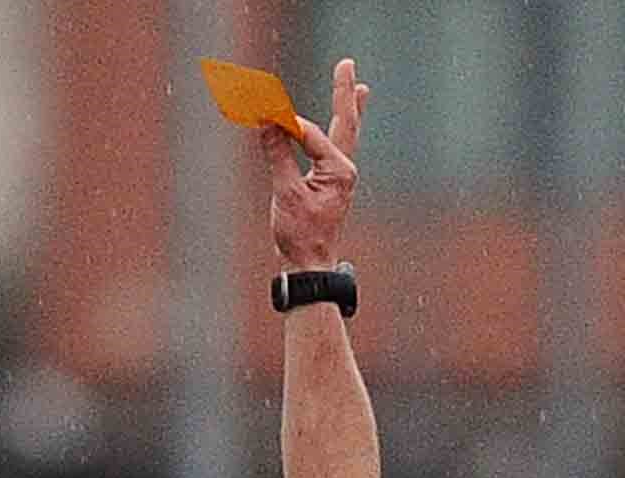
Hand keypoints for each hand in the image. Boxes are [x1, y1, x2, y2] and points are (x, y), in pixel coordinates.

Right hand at [263, 58, 364, 271]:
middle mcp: (345, 169)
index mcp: (339, 171)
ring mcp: (340, 175)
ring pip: (346, 132)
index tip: (264, 112)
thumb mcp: (285, 194)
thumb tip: (267, 120)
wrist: (310, 265)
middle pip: (346, 122)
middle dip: (344, 92)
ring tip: (360, 86)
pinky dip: (340, 128)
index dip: (287, 124)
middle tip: (347, 64)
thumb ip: (277, 154)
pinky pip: (337, 146)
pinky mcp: (332, 182)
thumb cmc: (300, 235)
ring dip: (350, 107)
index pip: (311, 135)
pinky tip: (345, 119)